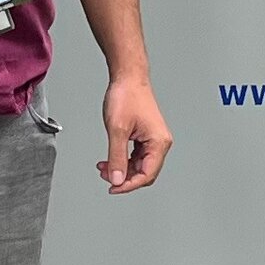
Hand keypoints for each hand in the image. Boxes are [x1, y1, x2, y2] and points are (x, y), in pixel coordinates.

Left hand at [98, 73, 170, 191]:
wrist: (128, 77)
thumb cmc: (126, 96)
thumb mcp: (117, 130)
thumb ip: (117, 157)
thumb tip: (117, 179)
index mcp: (159, 142)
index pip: (147, 174)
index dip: (129, 185)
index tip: (112, 187)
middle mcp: (160, 143)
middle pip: (144, 172)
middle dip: (124, 177)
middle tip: (105, 175)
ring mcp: (153, 139)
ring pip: (139, 165)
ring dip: (121, 169)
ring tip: (104, 166)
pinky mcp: (145, 136)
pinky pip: (136, 156)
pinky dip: (123, 160)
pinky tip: (110, 159)